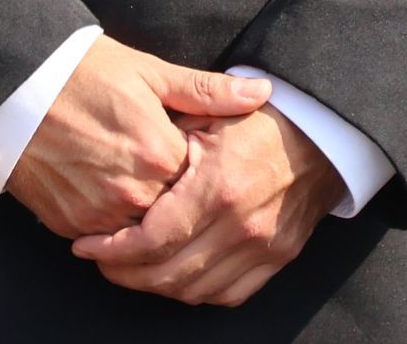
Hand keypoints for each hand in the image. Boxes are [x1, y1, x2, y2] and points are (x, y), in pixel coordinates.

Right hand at [4, 38, 271, 238]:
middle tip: (148, 158)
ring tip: (124, 170)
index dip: (193, 161)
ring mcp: (100, 213)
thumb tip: (263, 93)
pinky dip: (107, 219)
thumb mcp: (146, 71)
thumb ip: (206, 91)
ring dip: (140, 208)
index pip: (199, 178)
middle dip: (168, 190)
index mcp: (159, 153)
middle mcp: (134, 192)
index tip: (179, 143)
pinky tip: (99, 182)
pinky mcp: (70, 224)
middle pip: (172, 209)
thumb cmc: (81, 70)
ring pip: (140, 228)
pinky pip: (104, 236)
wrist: (12, 83)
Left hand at [70, 106, 342, 308]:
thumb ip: (166, 136)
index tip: (87, 245)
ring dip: (154, 286)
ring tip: (127, 269)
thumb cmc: (256, 119)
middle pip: (169, 273)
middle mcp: (240, 225)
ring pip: (195, 291)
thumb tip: (124, 161)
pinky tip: (170, 275)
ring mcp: (262, 248)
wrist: (319, 138)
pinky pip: (227, 294)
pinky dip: (193, 292)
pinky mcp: (276, 260)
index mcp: (217, 186)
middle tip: (98, 260)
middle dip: (125, 273)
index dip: (114, 249)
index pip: (154, 238)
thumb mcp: (208, 112)